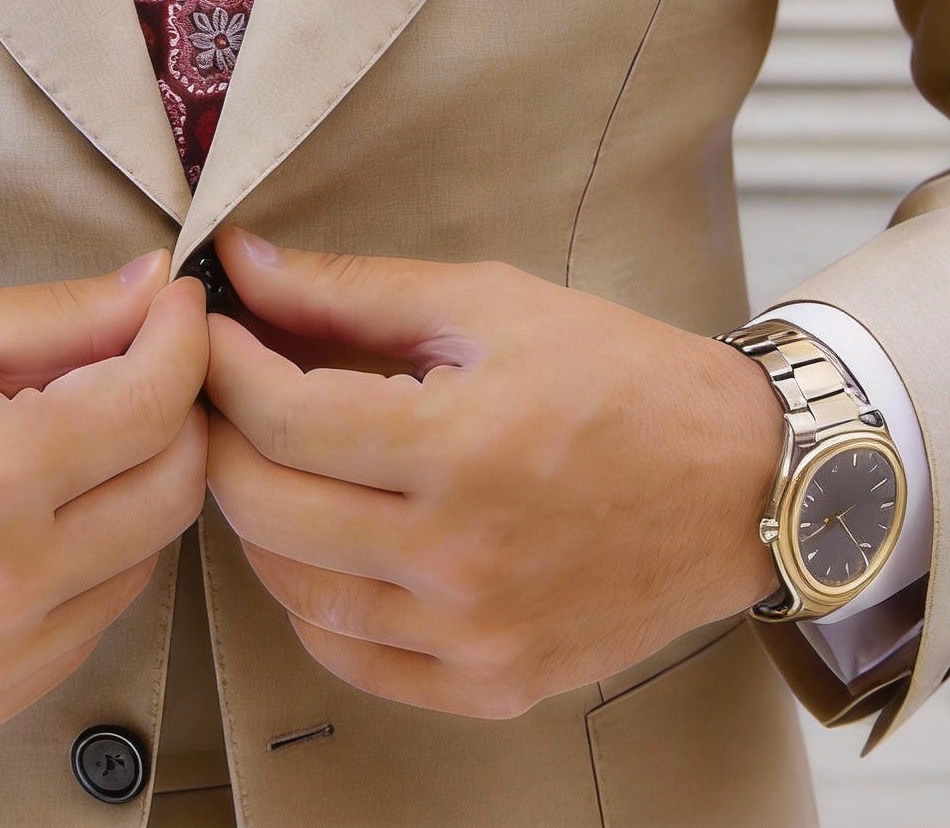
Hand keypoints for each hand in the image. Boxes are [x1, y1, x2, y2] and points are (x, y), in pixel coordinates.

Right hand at [0, 253, 208, 740]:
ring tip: (69, 438)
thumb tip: (158, 289)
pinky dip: (87, 560)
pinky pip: (87, 622)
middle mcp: (6, 587)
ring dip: (132, 489)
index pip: (155, 404)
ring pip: (142, 561)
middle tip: (136, 364)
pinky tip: (31, 515)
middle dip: (174, 412)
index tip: (174, 306)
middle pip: (174, 490)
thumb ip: (60, 315)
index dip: (181, 338)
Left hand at [202, 231, 780, 718]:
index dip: (222, 365)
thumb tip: (243, 263)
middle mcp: (459, 556)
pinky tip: (319, 540)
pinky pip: (351, 659)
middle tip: (219, 389)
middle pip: (265, 507)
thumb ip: (352, 289)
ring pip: (292, 591)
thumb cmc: (621, 377)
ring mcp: (474, 635)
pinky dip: (310, 601)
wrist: (740, 483)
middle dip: (219, 435)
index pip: (281, 417)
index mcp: (459, 446)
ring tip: (266, 456)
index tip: (208, 329)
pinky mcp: (492, 685)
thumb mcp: (489, 302)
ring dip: (254, 518)